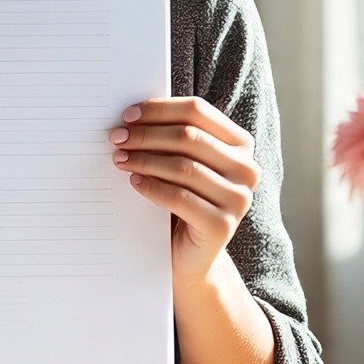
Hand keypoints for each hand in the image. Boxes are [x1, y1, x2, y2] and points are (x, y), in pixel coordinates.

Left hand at [108, 97, 260, 280]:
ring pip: (184, 166)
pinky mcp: (222, 226)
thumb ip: (171, 136)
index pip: (198, 111)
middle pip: (189, 137)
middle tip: (116, 137)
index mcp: (240, 144)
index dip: (160, 109)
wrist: (189, 254)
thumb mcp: (181, 162)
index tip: (127, 115)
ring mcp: (238, 199)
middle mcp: (246, 169)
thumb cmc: (182, 198)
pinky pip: (179, 198)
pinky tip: (133, 181)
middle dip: (147, 134)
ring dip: (145, 159)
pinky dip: (152, 187)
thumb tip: (132, 115)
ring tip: (119, 159)